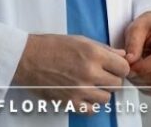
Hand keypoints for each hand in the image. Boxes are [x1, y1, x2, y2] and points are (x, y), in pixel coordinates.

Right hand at [12, 34, 129, 114]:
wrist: (26, 58)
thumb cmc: (51, 46)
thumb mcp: (80, 40)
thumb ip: (104, 49)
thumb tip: (122, 55)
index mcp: (93, 54)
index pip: (123, 67)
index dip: (121, 67)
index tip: (115, 68)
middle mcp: (89, 72)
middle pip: (117, 84)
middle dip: (112, 80)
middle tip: (102, 76)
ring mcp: (80, 90)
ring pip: (106, 99)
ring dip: (101, 92)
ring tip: (91, 85)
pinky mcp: (69, 102)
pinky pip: (91, 110)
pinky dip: (90, 105)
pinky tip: (84, 96)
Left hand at [123, 12, 150, 96]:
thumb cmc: (147, 27)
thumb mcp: (136, 28)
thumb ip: (133, 43)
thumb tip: (130, 61)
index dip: (143, 66)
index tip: (129, 66)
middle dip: (141, 76)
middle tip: (128, 70)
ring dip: (143, 83)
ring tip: (134, 72)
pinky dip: (149, 88)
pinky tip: (141, 78)